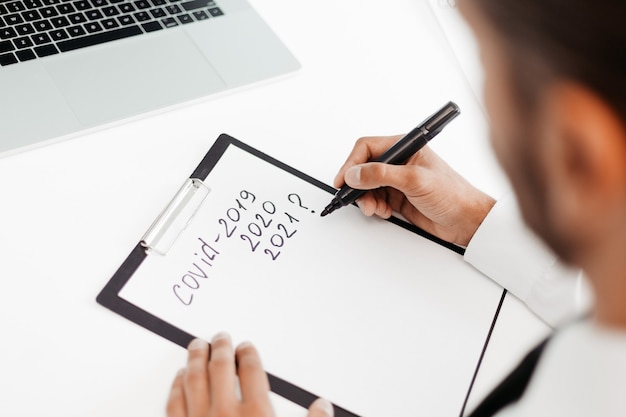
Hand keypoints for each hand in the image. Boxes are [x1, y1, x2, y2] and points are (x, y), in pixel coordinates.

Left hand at [167, 333, 333, 416]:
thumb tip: (322, 407)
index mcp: (256, 415)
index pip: (251, 369)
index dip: (248, 353)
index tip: (246, 346)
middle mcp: (225, 415)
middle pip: (221, 367)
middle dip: (221, 348)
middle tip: (220, 337)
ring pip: (193, 380)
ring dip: (194, 359)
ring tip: (196, 347)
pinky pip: (174, 404)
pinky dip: (176, 387)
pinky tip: (178, 379)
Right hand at [334, 135, 495, 245]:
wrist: (467, 221)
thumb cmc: (453, 194)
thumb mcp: (415, 180)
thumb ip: (382, 175)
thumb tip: (356, 174)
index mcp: (405, 147)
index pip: (367, 148)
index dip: (352, 163)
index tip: (344, 179)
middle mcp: (400, 162)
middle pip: (364, 168)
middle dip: (358, 185)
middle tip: (356, 197)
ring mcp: (398, 181)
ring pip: (367, 186)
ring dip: (366, 198)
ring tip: (375, 207)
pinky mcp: (399, 197)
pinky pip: (375, 199)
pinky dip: (374, 207)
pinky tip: (384, 211)